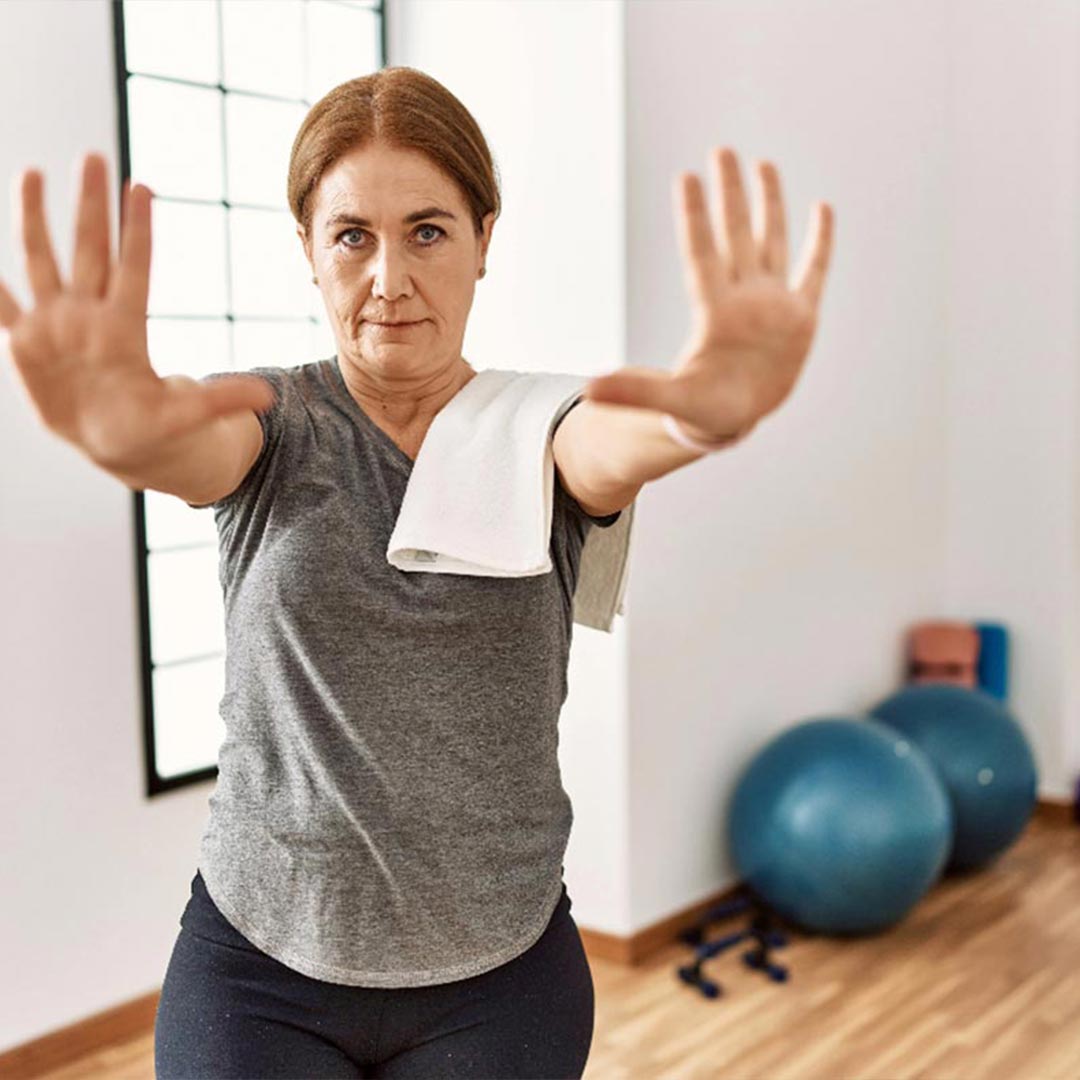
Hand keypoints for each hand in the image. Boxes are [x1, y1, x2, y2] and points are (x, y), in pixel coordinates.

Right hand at [0, 152, 274, 469]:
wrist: (117, 445)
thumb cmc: (155, 428)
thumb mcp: (188, 416)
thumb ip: (221, 399)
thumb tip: (270, 397)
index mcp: (126, 328)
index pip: (133, 266)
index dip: (136, 229)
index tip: (142, 186)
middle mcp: (89, 316)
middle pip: (89, 249)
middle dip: (90, 205)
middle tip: (94, 156)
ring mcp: (56, 326)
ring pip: (42, 261)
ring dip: (34, 219)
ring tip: (33, 172)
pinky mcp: (26, 346)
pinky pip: (1, 307)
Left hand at [582, 146, 834, 445]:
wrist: (732, 421)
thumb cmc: (700, 409)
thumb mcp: (670, 399)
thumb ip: (634, 391)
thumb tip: (587, 391)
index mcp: (713, 312)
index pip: (701, 253)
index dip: (695, 217)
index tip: (686, 177)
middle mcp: (742, 298)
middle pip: (735, 234)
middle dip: (730, 194)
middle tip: (722, 150)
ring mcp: (771, 304)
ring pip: (770, 241)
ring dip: (768, 204)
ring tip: (761, 164)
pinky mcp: (800, 318)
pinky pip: (812, 271)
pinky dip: (819, 242)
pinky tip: (822, 208)